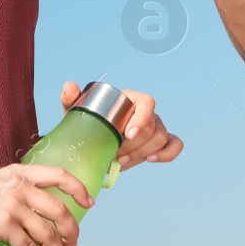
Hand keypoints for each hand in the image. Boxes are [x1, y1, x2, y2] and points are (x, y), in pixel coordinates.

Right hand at [0, 162, 93, 245]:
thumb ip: (18, 192)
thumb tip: (41, 216)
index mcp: (19, 173)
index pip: (59, 175)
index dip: (78, 189)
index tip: (88, 203)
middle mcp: (19, 186)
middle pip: (60, 210)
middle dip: (71, 232)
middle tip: (72, 245)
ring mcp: (11, 205)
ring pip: (48, 234)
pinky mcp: (3, 226)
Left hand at [60, 81, 183, 171]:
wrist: (94, 141)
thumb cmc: (88, 122)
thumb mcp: (77, 112)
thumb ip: (71, 98)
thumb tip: (69, 86)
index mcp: (131, 99)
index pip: (147, 102)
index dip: (142, 119)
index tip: (128, 134)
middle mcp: (146, 112)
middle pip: (153, 126)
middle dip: (134, 145)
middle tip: (115, 154)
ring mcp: (156, 127)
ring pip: (162, 138)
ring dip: (141, 152)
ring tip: (121, 160)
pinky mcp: (161, 143)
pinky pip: (174, 146)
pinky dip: (166, 154)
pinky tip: (150, 159)